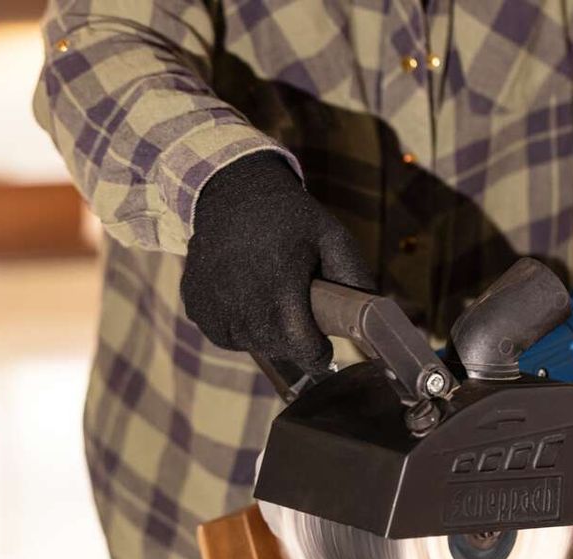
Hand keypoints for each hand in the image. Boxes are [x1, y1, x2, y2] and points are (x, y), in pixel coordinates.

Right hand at [181, 152, 375, 368]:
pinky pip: (224, 335)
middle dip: (293, 337)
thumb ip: (355, 280)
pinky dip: (237, 323)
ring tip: (268, 292)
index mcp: (281, 291)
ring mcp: (214, 308)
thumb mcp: (332, 238)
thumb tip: (376, 322)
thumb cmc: (288, 218)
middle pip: (279, 350)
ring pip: (250, 344)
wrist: (230, 192)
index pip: (303, 351)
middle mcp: (243, 305)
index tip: (321, 338)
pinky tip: (244, 293)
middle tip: (295, 302)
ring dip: (264, 330)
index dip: (319, 350)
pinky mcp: (196, 307)